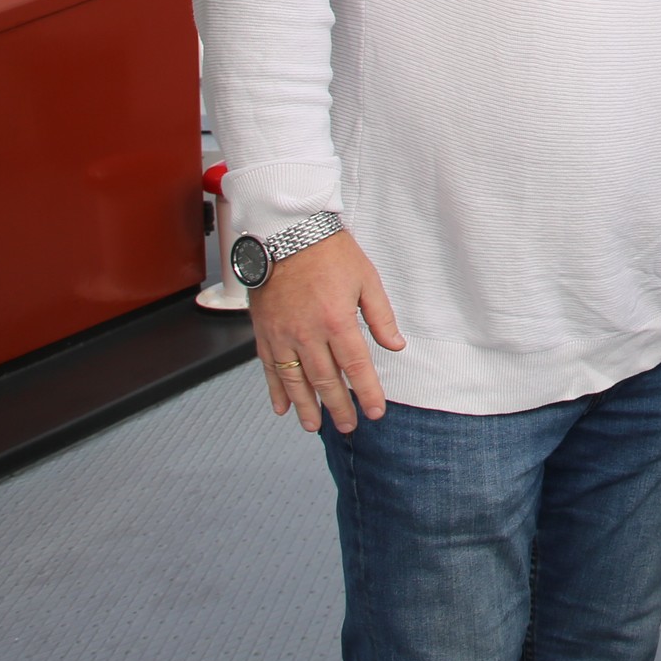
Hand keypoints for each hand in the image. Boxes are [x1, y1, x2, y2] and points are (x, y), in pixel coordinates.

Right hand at [249, 229, 404, 433]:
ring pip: (295, 380)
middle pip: (325, 380)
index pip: (356, 366)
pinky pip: (269, 368)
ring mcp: (282, 334)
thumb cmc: (329, 252)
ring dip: (306, 406)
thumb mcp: (367, 279)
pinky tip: (282, 407)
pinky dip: (275, 390)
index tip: (375, 411)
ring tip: (315, 426)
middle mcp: (307, 333)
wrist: (288, 233)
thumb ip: (381, 317)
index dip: (366, 392)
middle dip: (338, 407)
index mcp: (337, 320)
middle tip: (348, 426)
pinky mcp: (264, 331)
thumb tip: (396, 345)